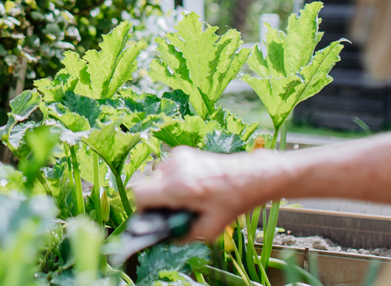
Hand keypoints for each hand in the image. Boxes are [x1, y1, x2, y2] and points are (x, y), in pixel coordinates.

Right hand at [133, 147, 278, 240]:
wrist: (250, 176)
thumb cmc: (233, 201)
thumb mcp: (210, 228)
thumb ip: (185, 235)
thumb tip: (168, 237)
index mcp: (179, 187)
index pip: (140, 195)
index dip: (143, 209)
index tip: (153, 216)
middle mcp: (174, 168)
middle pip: (147, 186)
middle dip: (157, 200)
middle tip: (173, 210)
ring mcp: (178, 157)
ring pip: (156, 176)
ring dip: (164, 189)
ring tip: (185, 197)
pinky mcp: (183, 152)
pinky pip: (167, 168)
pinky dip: (172, 179)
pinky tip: (190, 186)